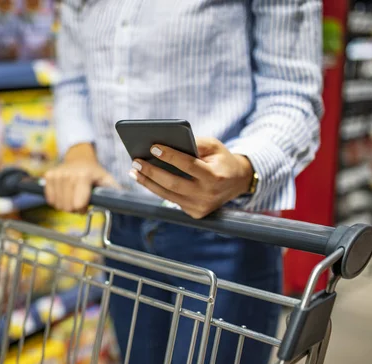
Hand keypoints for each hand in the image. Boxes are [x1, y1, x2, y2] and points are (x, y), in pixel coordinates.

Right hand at [45, 143, 118, 212]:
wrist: (79, 159)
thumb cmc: (94, 173)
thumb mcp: (106, 179)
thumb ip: (115, 191)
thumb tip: (125, 202)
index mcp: (83, 176)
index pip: (78, 204)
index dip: (83, 209)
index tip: (87, 205)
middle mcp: (68, 174)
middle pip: (68, 207)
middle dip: (74, 209)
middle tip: (80, 200)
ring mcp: (56, 175)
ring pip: (58, 205)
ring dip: (65, 205)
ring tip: (72, 196)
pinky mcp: (48, 176)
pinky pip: (50, 199)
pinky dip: (57, 200)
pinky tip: (64, 193)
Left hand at [130, 137, 253, 218]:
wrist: (237, 182)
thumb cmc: (221, 159)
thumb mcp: (214, 146)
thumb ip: (194, 143)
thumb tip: (165, 143)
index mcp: (215, 176)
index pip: (189, 165)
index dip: (170, 156)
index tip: (153, 147)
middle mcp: (208, 195)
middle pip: (173, 183)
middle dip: (152, 172)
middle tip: (135, 161)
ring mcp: (201, 207)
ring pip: (168, 195)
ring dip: (148, 182)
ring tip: (134, 171)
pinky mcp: (195, 213)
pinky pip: (171, 200)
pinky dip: (157, 189)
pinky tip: (145, 179)